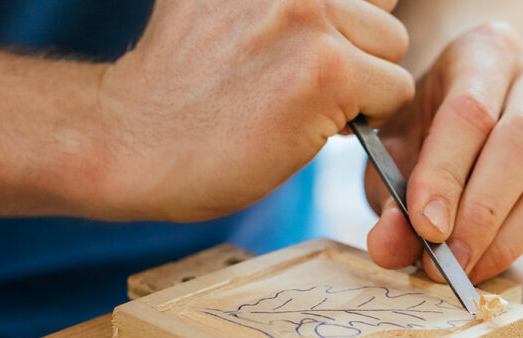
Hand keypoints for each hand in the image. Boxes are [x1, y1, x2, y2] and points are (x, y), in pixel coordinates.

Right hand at [95, 0, 413, 221]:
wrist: (131, 139)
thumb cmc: (180, 86)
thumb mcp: (227, 7)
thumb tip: (357, 5)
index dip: (345, 18)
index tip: (306, 50)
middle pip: (383, 8)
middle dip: (356, 50)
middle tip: (299, 82)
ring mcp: (308, 16)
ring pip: (392, 48)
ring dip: (362, 84)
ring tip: (301, 102)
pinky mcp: (326, 71)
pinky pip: (392, 91)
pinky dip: (364, 118)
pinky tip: (307, 124)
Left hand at [363, 22, 522, 283]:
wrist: (462, 119)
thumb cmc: (425, 132)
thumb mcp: (393, 158)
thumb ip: (389, 201)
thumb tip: (390, 247)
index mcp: (484, 53)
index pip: (470, 110)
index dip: (447, 174)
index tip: (426, 227)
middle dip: (483, 209)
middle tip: (449, 259)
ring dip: (509, 234)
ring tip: (466, 267)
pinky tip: (488, 259)